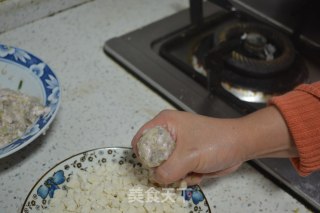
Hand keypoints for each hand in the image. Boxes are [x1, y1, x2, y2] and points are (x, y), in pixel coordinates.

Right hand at [131, 107, 296, 184]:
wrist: (240, 146)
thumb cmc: (217, 142)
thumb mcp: (189, 156)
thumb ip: (167, 170)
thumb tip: (155, 179)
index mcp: (164, 123)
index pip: (140, 140)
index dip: (144, 156)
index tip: (155, 168)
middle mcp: (168, 133)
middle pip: (152, 157)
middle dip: (163, 169)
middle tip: (177, 171)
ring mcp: (178, 146)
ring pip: (164, 168)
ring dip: (176, 175)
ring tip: (192, 170)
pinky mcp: (186, 157)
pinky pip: (176, 172)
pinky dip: (185, 176)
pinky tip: (198, 172)